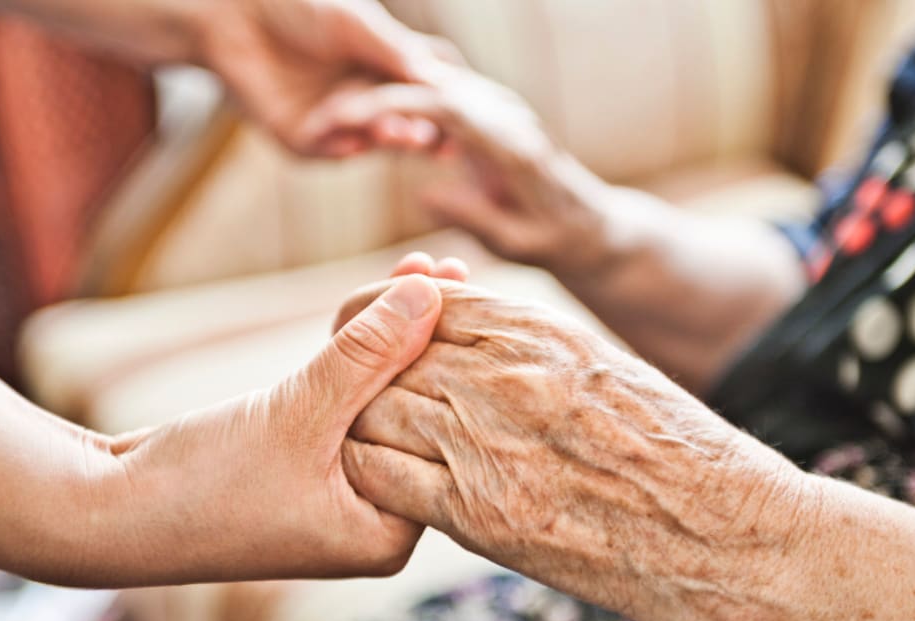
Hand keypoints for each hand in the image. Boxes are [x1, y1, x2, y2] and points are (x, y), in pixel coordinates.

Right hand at [99, 271, 447, 584]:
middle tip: (454, 267)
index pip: (442, 437)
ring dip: (392, 337)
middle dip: (428, 340)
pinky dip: (356, 357)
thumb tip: (433, 291)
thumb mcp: (298, 412)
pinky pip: (344, 404)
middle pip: (417, 416)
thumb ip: (368, 355)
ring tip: (425, 266)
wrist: (105, 513)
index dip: (454, 360)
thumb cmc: (203, 484)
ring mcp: (339, 496)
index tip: (473, 293)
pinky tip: (380, 303)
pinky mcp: (305, 469)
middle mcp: (372, 522)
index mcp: (387, 535)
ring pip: (380, 403)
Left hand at [193, 0, 457, 154]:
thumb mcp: (357, 23)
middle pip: (403, 126)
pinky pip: (326, 152)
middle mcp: (363, 98)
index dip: (443, 107)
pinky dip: (339, 146)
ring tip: (399, 133)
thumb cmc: (298, 4)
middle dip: (419, 133)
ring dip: (386, 141)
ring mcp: (333, 122)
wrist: (233, 11)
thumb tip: (442, 81)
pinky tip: (349, 139)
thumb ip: (396, 52)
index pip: (424, 95)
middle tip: (433, 138)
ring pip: (369, 142)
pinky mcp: (300, 139)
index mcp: (383, 68)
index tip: (465, 115)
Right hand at [301, 66, 618, 273]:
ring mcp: (501, 109)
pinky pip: (439, 97)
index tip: (347, 117)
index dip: (394, 106)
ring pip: (432, 83)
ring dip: (383, 96)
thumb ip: (475, 217)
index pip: (447, 106)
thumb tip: (424, 193)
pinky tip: (367, 121)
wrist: (591, 224)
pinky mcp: (490, 113)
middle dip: (374, 95)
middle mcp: (508, 115)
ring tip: (334, 118)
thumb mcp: (518, 243)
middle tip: (324, 117)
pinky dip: (401, 105)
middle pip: (431, 84)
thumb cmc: (556, 241)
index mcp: (514, 145)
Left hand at [336, 279, 806, 620]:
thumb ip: (529, 346)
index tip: (373, 336)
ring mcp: (487, 443)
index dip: (386, 316)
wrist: (718, 534)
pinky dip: (373, 478)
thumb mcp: (604, 367)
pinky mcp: (478, 514)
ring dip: (367, 427)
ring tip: (379, 442)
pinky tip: (392, 487)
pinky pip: (383, 480)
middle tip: (361, 397)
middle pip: (389, 356)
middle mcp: (505, 376)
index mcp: (540, 331)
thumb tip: (469, 330)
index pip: (426, 302)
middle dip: (366, 374)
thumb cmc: (673, 451)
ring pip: (375, 414)